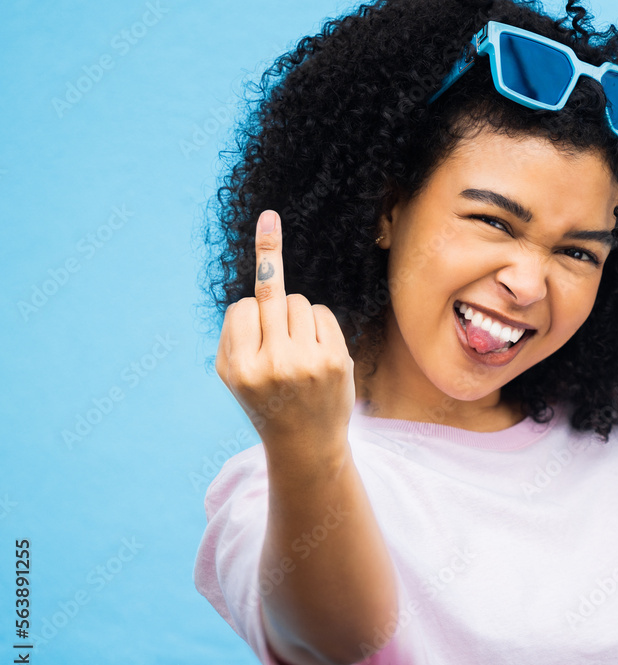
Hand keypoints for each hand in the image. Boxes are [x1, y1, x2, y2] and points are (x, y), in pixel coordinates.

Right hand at [215, 210, 355, 450]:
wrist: (305, 443)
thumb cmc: (265, 400)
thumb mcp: (234, 373)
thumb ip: (234, 330)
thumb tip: (264, 270)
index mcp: (242, 368)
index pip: (242, 307)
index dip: (248, 312)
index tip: (254, 313)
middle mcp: (274, 364)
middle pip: (271, 295)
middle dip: (271, 268)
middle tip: (269, 221)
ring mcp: (308, 362)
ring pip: (299, 301)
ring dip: (296, 313)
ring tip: (295, 346)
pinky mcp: (335, 360)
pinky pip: (323, 313)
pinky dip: (317, 321)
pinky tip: (314, 347)